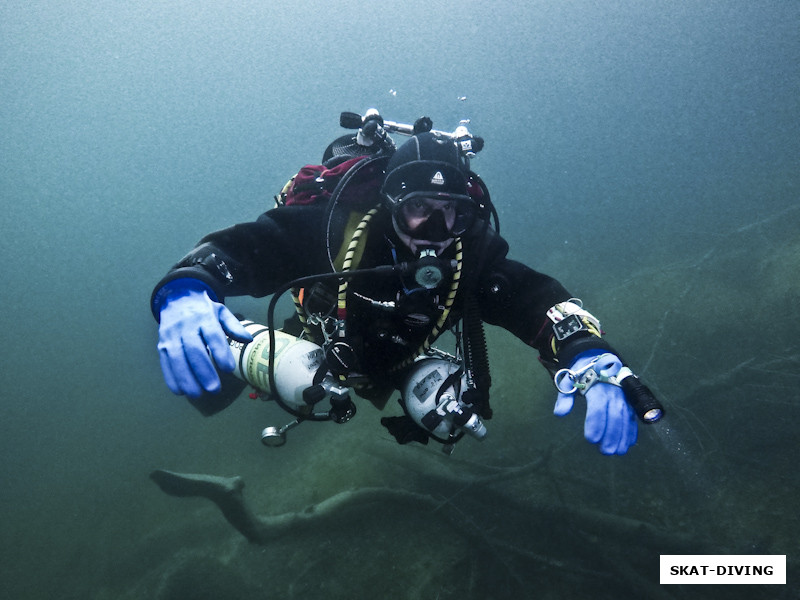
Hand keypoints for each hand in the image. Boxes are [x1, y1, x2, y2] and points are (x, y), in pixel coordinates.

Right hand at [156, 281, 251, 396]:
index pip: (213, 335)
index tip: (229, 369)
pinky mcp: (162, 345)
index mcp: (204, 317)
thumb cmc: (203, 310)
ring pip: (177, 359)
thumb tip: (248, 339)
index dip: (220, 352)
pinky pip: (165, 363)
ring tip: (197, 394)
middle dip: (203, 372)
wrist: (176, 299)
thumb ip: (234, 326)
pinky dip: (171, 378)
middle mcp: (186, 327)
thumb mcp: (221, 312)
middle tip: (214, 389)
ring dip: (186, 379)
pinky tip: (180, 391)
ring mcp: (171, 336)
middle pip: (194, 350)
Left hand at [553, 351, 637, 454]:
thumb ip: (565, 397)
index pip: (597, 406)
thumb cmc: (582, 373)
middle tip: (605, 451)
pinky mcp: (629, 400)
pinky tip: (628, 444)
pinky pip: (633, 416)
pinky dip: (632, 430)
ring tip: (618, 451)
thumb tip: (559, 414)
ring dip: (623, 436)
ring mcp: (624, 396)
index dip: (595, 423)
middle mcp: (613, 391)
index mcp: (597, 386)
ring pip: (626, 417)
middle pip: (614, 415)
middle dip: (611, 434)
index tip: (591, 439)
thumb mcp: (570, 380)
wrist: (600, 359)